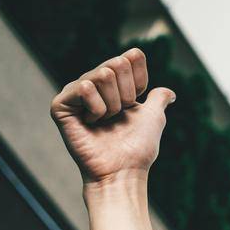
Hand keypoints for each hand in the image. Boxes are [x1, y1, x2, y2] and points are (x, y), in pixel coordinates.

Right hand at [49, 47, 175, 185]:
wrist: (122, 170)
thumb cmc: (137, 148)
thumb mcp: (154, 118)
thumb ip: (159, 98)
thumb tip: (169, 92)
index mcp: (113, 86)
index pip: (129, 60)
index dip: (139, 80)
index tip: (136, 102)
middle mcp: (93, 86)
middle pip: (116, 64)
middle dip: (125, 94)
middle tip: (118, 117)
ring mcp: (75, 94)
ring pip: (102, 74)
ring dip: (112, 104)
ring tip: (105, 122)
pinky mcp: (60, 104)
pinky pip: (84, 87)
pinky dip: (96, 108)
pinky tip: (91, 123)